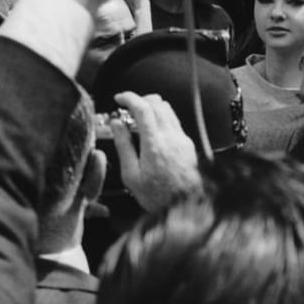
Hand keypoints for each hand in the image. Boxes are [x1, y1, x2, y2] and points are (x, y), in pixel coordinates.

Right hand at [110, 92, 201, 211]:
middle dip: (140, 99)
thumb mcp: (131, 175)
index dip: (129, 97)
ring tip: (137, 117)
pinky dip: (161, 117)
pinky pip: (174, 121)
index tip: (119, 98)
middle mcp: (171, 137)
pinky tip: (152, 130)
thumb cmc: (157, 196)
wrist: (186, 206)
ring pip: (168, 109)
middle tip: (126, 107)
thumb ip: (123, 146)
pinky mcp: (188, 143)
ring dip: (151, 106)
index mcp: (154, 144)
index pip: (143, 108)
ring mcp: (182, 139)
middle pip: (157, 103)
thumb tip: (116, 124)